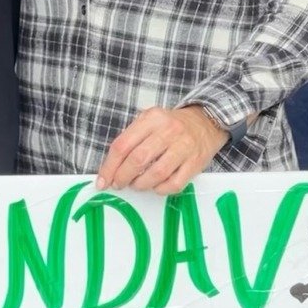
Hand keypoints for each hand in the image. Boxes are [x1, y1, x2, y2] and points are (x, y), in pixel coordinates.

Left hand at [95, 106, 228, 195]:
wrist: (205, 123)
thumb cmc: (170, 125)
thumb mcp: (149, 120)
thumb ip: (131, 138)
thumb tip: (111, 167)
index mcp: (151, 118)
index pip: (123, 144)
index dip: (110, 166)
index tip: (103, 181)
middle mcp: (168, 131)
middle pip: (138, 159)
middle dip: (123, 177)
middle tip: (118, 184)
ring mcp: (183, 147)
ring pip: (156, 173)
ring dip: (141, 184)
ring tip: (136, 185)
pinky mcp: (195, 163)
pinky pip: (174, 183)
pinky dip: (160, 189)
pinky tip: (155, 187)